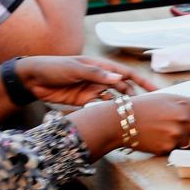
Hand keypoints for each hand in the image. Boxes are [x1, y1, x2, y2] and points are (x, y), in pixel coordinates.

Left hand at [16, 55, 156, 107]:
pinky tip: (115, 122)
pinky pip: (100, 109)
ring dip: (123, 109)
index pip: (127, 74)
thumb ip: (97, 74)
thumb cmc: (53, 67)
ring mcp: (93, 91)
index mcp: (101, 67)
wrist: (32, 79)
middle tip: (148, 113)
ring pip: (114, 101)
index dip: (143, 82)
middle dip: (136, 99)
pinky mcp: (84, 102)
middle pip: (124, 90)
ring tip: (134, 119)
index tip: (157, 92)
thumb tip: (119, 78)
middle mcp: (100, 79)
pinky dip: (108, 114)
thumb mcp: (75, 69)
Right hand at [123, 92, 189, 151]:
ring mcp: (177, 134)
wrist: (121, 120)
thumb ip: (186, 107)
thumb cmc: (143, 107)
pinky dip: (174, 148)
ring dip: (189, 143)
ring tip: (170, 134)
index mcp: (186, 103)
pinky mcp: (169, 148)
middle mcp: (185, 118)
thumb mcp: (167, 99)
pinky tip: (160, 139)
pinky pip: (180, 152)